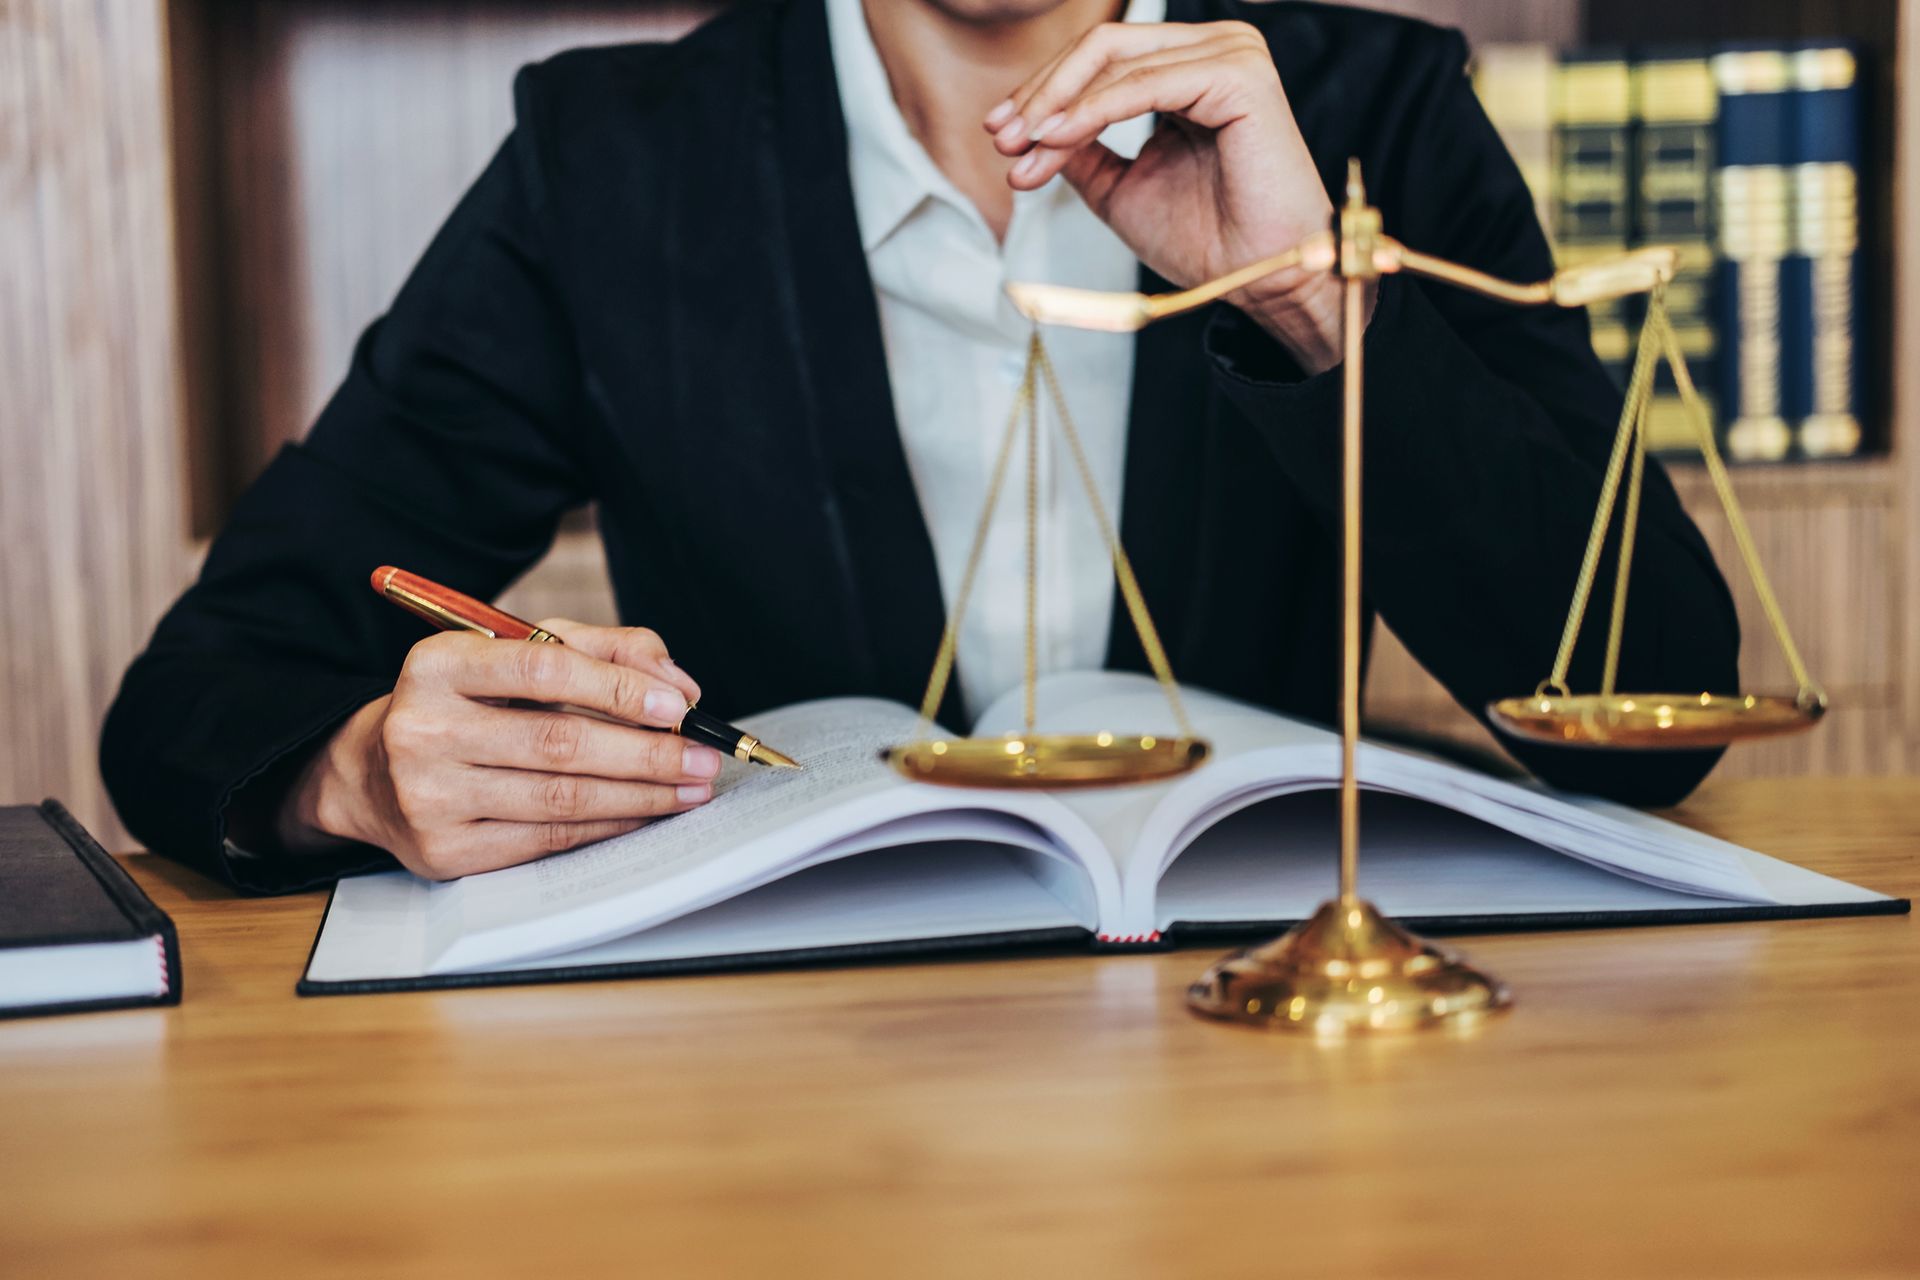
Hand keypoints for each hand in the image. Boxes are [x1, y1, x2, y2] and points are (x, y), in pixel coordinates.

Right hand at [280, 621, 717, 878]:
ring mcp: (430, 796)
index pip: (542, 670)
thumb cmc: (466, 705)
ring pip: (560, 797)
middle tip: (703, 756)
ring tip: (690, 788)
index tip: (678, 705)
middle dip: (647, 752)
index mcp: (437, 666)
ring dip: (640, 795)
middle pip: (559, 742)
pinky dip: (607, 825)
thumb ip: (599, 650)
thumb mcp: (516, 655)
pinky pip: (547, 839)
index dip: (618, 688)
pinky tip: (645, 814)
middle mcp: (424, 729)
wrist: (373, 774)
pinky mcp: (444, 851)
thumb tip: (676, 683)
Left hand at [985, 21, 1361, 373]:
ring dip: (1058, 108)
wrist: (1259, 279)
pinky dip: (1091, 112)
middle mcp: (1216, 48)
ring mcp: (1231, 55)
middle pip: (1103, 48)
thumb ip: (1081, 151)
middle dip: (1041, 94)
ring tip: (1023, 152)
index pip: (1102, 58)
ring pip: (1115, 62)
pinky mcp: (1239, 76)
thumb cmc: (1207, 240)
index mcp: (1193, 66)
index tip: (1000, 136)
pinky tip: (1057, 139)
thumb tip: (1030, 131)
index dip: (1042, 91)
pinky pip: (1143, 86)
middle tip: (1002, 139)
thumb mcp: (1120, 188)